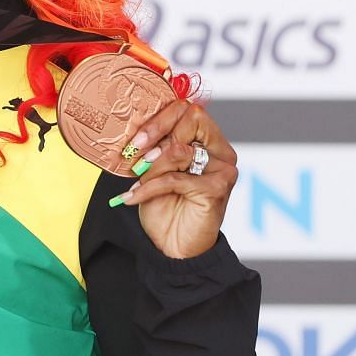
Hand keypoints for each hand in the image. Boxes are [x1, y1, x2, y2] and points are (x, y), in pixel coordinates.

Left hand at [113, 99, 237, 259]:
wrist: (173, 245)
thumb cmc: (164, 205)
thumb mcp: (154, 169)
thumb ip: (154, 146)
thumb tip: (134, 128)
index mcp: (207, 141)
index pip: (188, 109)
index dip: (159, 119)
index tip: (135, 140)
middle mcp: (221, 151)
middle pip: (192, 117)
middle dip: (156, 133)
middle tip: (135, 155)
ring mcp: (223, 169)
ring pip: (180, 150)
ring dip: (151, 167)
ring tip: (137, 182)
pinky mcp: (217, 188)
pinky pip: (175, 179)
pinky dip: (148, 188)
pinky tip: (132, 197)